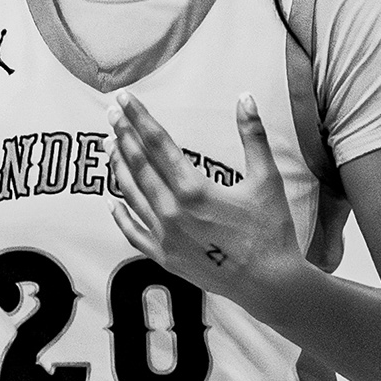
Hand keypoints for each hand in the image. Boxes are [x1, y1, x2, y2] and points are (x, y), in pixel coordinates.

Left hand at [111, 93, 307, 305]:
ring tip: (109, 145)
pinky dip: (120, 215)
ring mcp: (166, 237)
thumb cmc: (272, 230)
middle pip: (139, 165)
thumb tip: (245, 97)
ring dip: (119, 168)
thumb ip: (253, 136)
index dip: (139, 118)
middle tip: (110, 112)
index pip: (158, 144)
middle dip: (123, 135)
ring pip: (132, 195)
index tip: (123, 99)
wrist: (270, 284)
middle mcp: (173, 213)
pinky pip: (134, 233)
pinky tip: (111, 200)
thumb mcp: (266, 179)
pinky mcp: (165, 258)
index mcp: (194, 190)